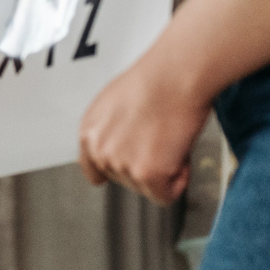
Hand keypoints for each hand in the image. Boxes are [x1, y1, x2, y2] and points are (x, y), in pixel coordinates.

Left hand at [78, 54, 210, 205]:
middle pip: (125, 181)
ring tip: (170, 136)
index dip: (116, 171)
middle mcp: (99, 150)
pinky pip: (166, 195)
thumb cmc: (156, 79)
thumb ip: (111, 128)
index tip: (129, 170)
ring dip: (165, 169)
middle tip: (162, 136)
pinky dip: (179, 179)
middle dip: (148, 165)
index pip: (93, 170)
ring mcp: (120, 164)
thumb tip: (122, 142)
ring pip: (147, 189)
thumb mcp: (116, 102)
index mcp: (89, 131)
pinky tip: (179, 151)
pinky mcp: (145, 174)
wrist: (175, 74)